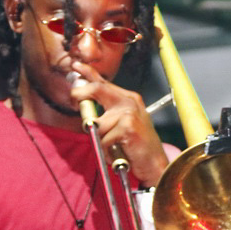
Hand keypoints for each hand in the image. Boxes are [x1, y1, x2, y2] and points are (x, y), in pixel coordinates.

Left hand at [69, 60, 169, 186]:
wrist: (156, 164)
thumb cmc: (138, 146)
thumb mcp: (124, 123)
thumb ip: (108, 112)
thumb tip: (84, 104)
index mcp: (129, 98)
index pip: (104, 81)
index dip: (87, 72)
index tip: (75, 65)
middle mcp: (130, 102)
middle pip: (96, 89)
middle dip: (79, 95)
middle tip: (74, 105)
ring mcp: (130, 113)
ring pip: (97, 123)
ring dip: (100, 140)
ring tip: (113, 147)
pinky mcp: (128, 127)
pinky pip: (103, 139)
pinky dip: (107, 151)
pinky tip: (118, 153)